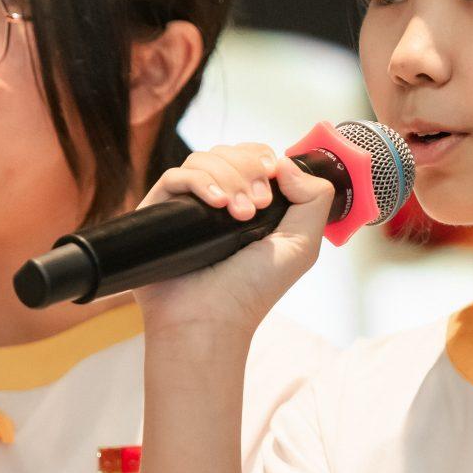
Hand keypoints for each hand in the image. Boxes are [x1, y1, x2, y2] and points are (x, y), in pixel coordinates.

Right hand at [134, 143, 331, 343]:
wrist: (208, 320)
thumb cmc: (250, 291)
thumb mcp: (301, 246)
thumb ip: (314, 199)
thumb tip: (285, 161)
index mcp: (248, 204)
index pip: (251, 157)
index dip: (261, 160)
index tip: (270, 183)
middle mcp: (217, 201)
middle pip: (228, 152)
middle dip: (247, 171)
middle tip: (255, 206)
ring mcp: (187, 205)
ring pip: (203, 159)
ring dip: (227, 178)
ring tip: (236, 213)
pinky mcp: (159, 210)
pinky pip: (175, 175)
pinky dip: (199, 181)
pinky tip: (214, 203)